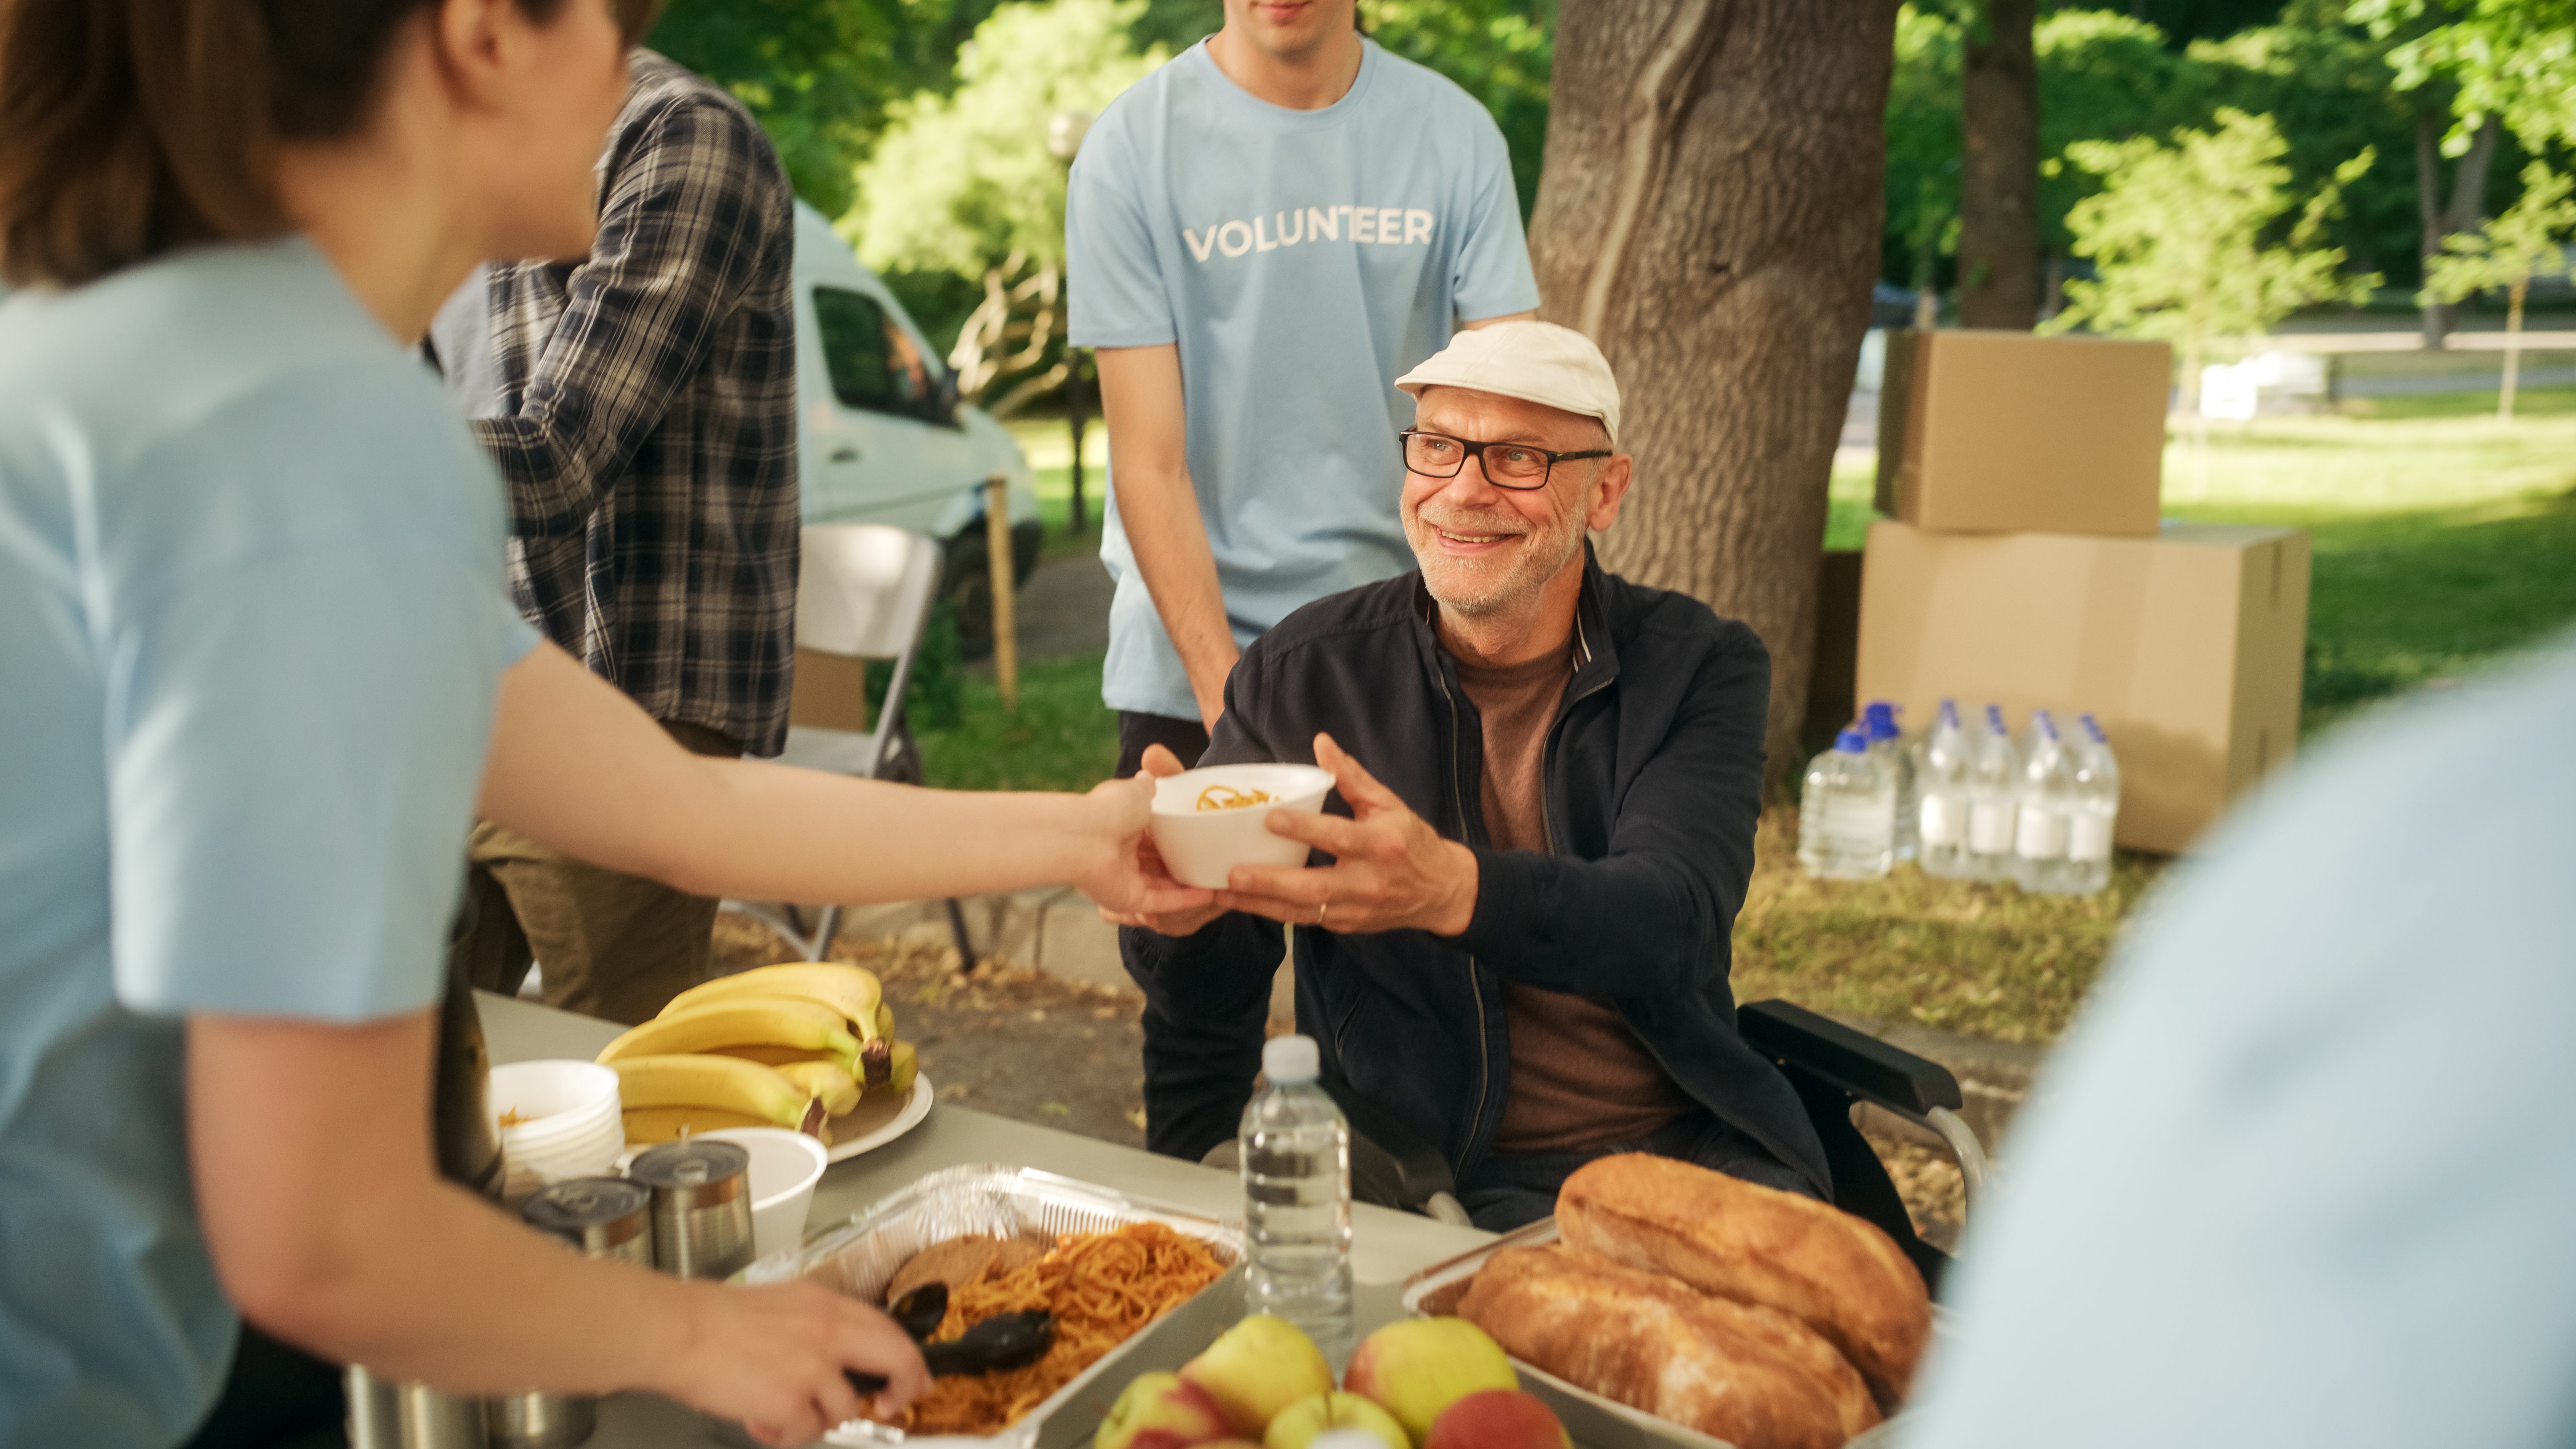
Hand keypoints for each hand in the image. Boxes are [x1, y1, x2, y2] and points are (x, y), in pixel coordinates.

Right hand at [656, 1280, 929, 1446]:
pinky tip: (759, 1420)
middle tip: (892, 1407)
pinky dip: (784, 1435)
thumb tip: (840, 1360)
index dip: (908, 1359)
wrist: (678, 1330)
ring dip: (815, 1420)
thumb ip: (817, 1327)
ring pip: (844, 1411)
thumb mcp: (783, 1305)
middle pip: (897, 1360)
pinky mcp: (792, 1403)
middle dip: (904, 1388)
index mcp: (827, 1305)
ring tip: (779, 1412)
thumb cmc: (716, 1319)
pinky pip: (805, 1434)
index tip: (913, 1378)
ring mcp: (814, 1369)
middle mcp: (830, 1332)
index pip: (888, 1330)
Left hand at [1097, 745, 1229, 935]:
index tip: (1204, 835)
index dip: (1178, 836)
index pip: (1155, 836)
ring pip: (1164, 884)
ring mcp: (1125, 880)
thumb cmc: (1109, 810)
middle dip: (1186, 863)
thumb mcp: (1136, 791)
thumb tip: (1149, 775)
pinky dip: (1184, 898)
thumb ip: (1147, 788)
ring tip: (1221, 879)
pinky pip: (1161, 900)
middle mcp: (1123, 855)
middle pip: (1160, 862)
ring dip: (1190, 883)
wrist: (1083, 838)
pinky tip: (1210, 893)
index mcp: (1124, 828)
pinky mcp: (1128, 899)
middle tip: (1217, 860)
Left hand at [1217, 732, 1477, 936]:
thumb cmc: (1411, 841)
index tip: (1269, 818)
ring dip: (1257, 905)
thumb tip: (1320, 742)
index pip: (1338, 837)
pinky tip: (1240, 903)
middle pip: (1312, 887)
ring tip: (1218, 894)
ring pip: (1299, 912)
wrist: (1441, 892)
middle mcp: (1366, 883)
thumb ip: (1353, 776)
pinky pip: (1302, 920)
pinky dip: (1270, 913)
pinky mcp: (1343, 925)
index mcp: (1381, 845)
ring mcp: (1353, 910)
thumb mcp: (1388, 803)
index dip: (1304, 829)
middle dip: (1269, 882)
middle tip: (1231, 874)